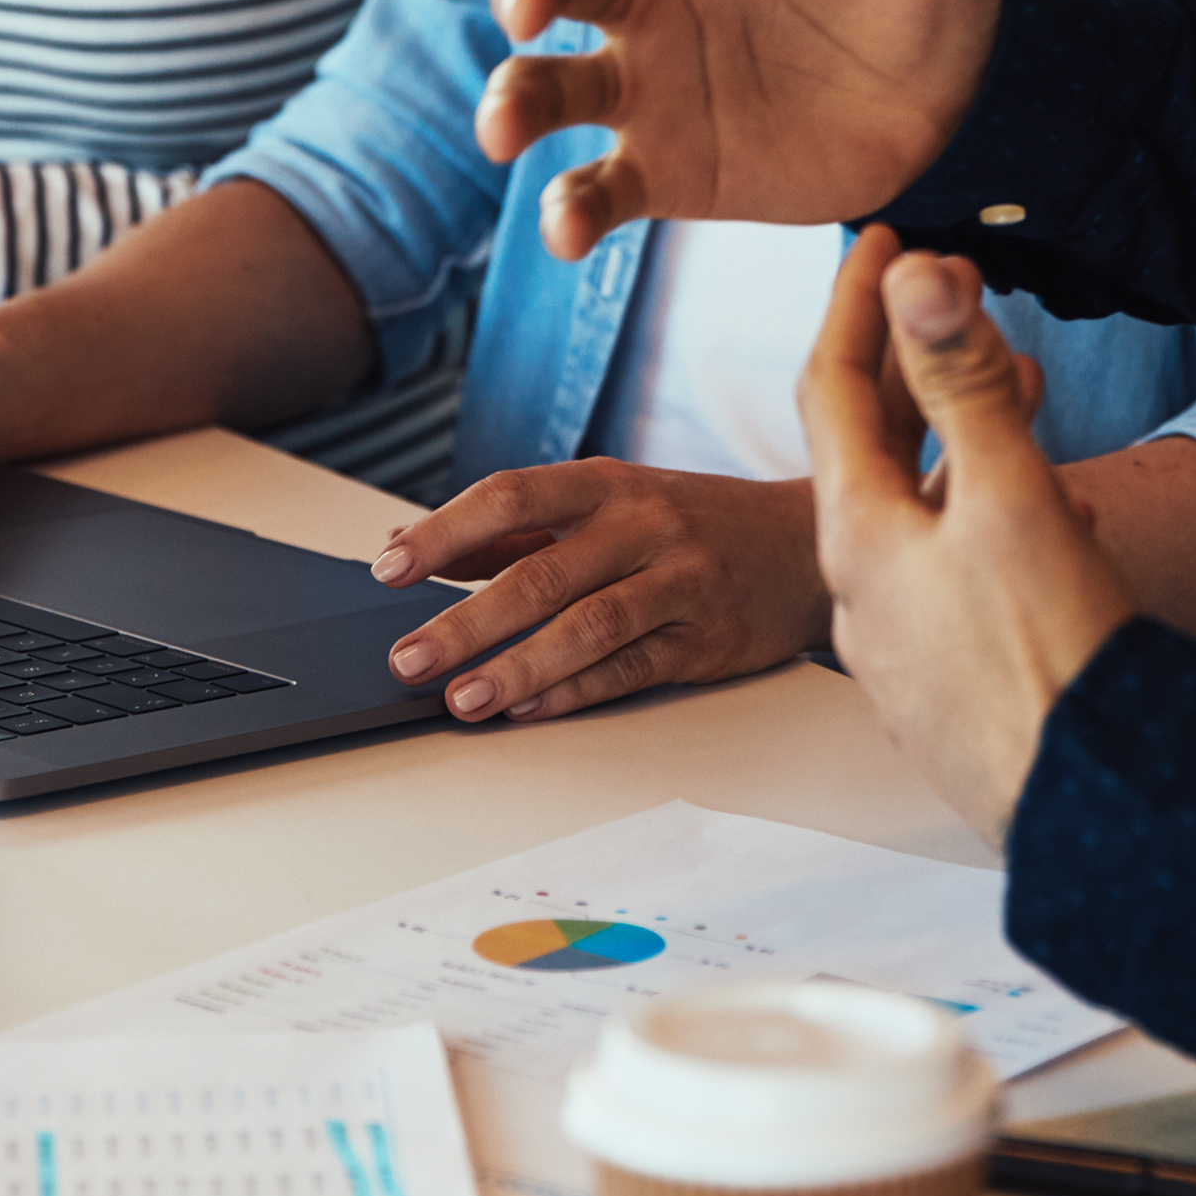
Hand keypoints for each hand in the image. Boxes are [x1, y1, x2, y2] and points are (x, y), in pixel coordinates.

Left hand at [368, 460, 830, 722]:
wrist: (805, 543)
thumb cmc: (690, 523)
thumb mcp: (609, 502)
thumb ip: (516, 529)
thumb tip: (414, 546)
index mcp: (608, 484)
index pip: (512, 497)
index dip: (446, 532)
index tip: (390, 568)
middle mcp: (643, 526)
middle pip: (542, 574)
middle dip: (466, 621)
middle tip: (408, 658)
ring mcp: (680, 583)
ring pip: (588, 627)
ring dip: (517, 668)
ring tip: (461, 700)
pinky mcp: (707, 640)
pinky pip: (633, 668)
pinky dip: (576, 691)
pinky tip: (528, 710)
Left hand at [801, 229, 1133, 839]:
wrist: (1100, 810)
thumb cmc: (1050, 661)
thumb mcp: (1009, 500)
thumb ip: (963, 385)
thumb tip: (916, 277)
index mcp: (859, 542)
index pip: (832, 391)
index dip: (856, 304)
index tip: (879, 238)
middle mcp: (865, 599)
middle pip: (873, 455)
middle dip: (917, 373)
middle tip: (951, 306)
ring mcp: (908, 654)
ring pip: (923, 519)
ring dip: (965, 449)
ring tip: (1025, 397)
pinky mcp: (955, 695)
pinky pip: (959, 582)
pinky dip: (993, 525)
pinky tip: (1059, 524)